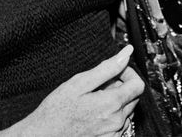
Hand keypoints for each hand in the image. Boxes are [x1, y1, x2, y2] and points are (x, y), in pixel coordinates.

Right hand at [13, 45, 143, 136]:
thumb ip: (107, 68)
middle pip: (133, 97)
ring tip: (93, 100)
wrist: (43, 136)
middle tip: (99, 85)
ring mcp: (113, 134)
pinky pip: (119, 125)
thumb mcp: (79, 83)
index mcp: (111, 104)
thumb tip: (125, 53)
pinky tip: (93, 113)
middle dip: (120, 87)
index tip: (116, 72)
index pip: (138, 84)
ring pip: (126, 111)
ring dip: (115, 102)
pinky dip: (111, 116)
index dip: (128, 74)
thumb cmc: (56, 112)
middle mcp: (116, 121)